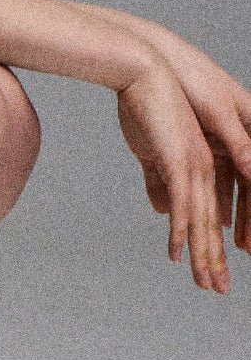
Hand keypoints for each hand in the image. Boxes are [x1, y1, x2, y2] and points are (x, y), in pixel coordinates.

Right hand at [116, 60, 246, 291]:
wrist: (141, 69)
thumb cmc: (143, 104)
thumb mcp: (151, 150)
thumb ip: (158, 181)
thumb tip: (162, 210)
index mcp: (202, 163)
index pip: (212, 212)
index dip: (212, 243)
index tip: (213, 269)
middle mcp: (206, 167)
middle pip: (214, 222)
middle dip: (215, 259)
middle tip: (218, 290)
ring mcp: (196, 164)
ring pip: (204, 219)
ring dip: (205, 254)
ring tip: (208, 283)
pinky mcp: (181, 159)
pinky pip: (183, 203)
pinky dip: (181, 231)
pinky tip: (176, 252)